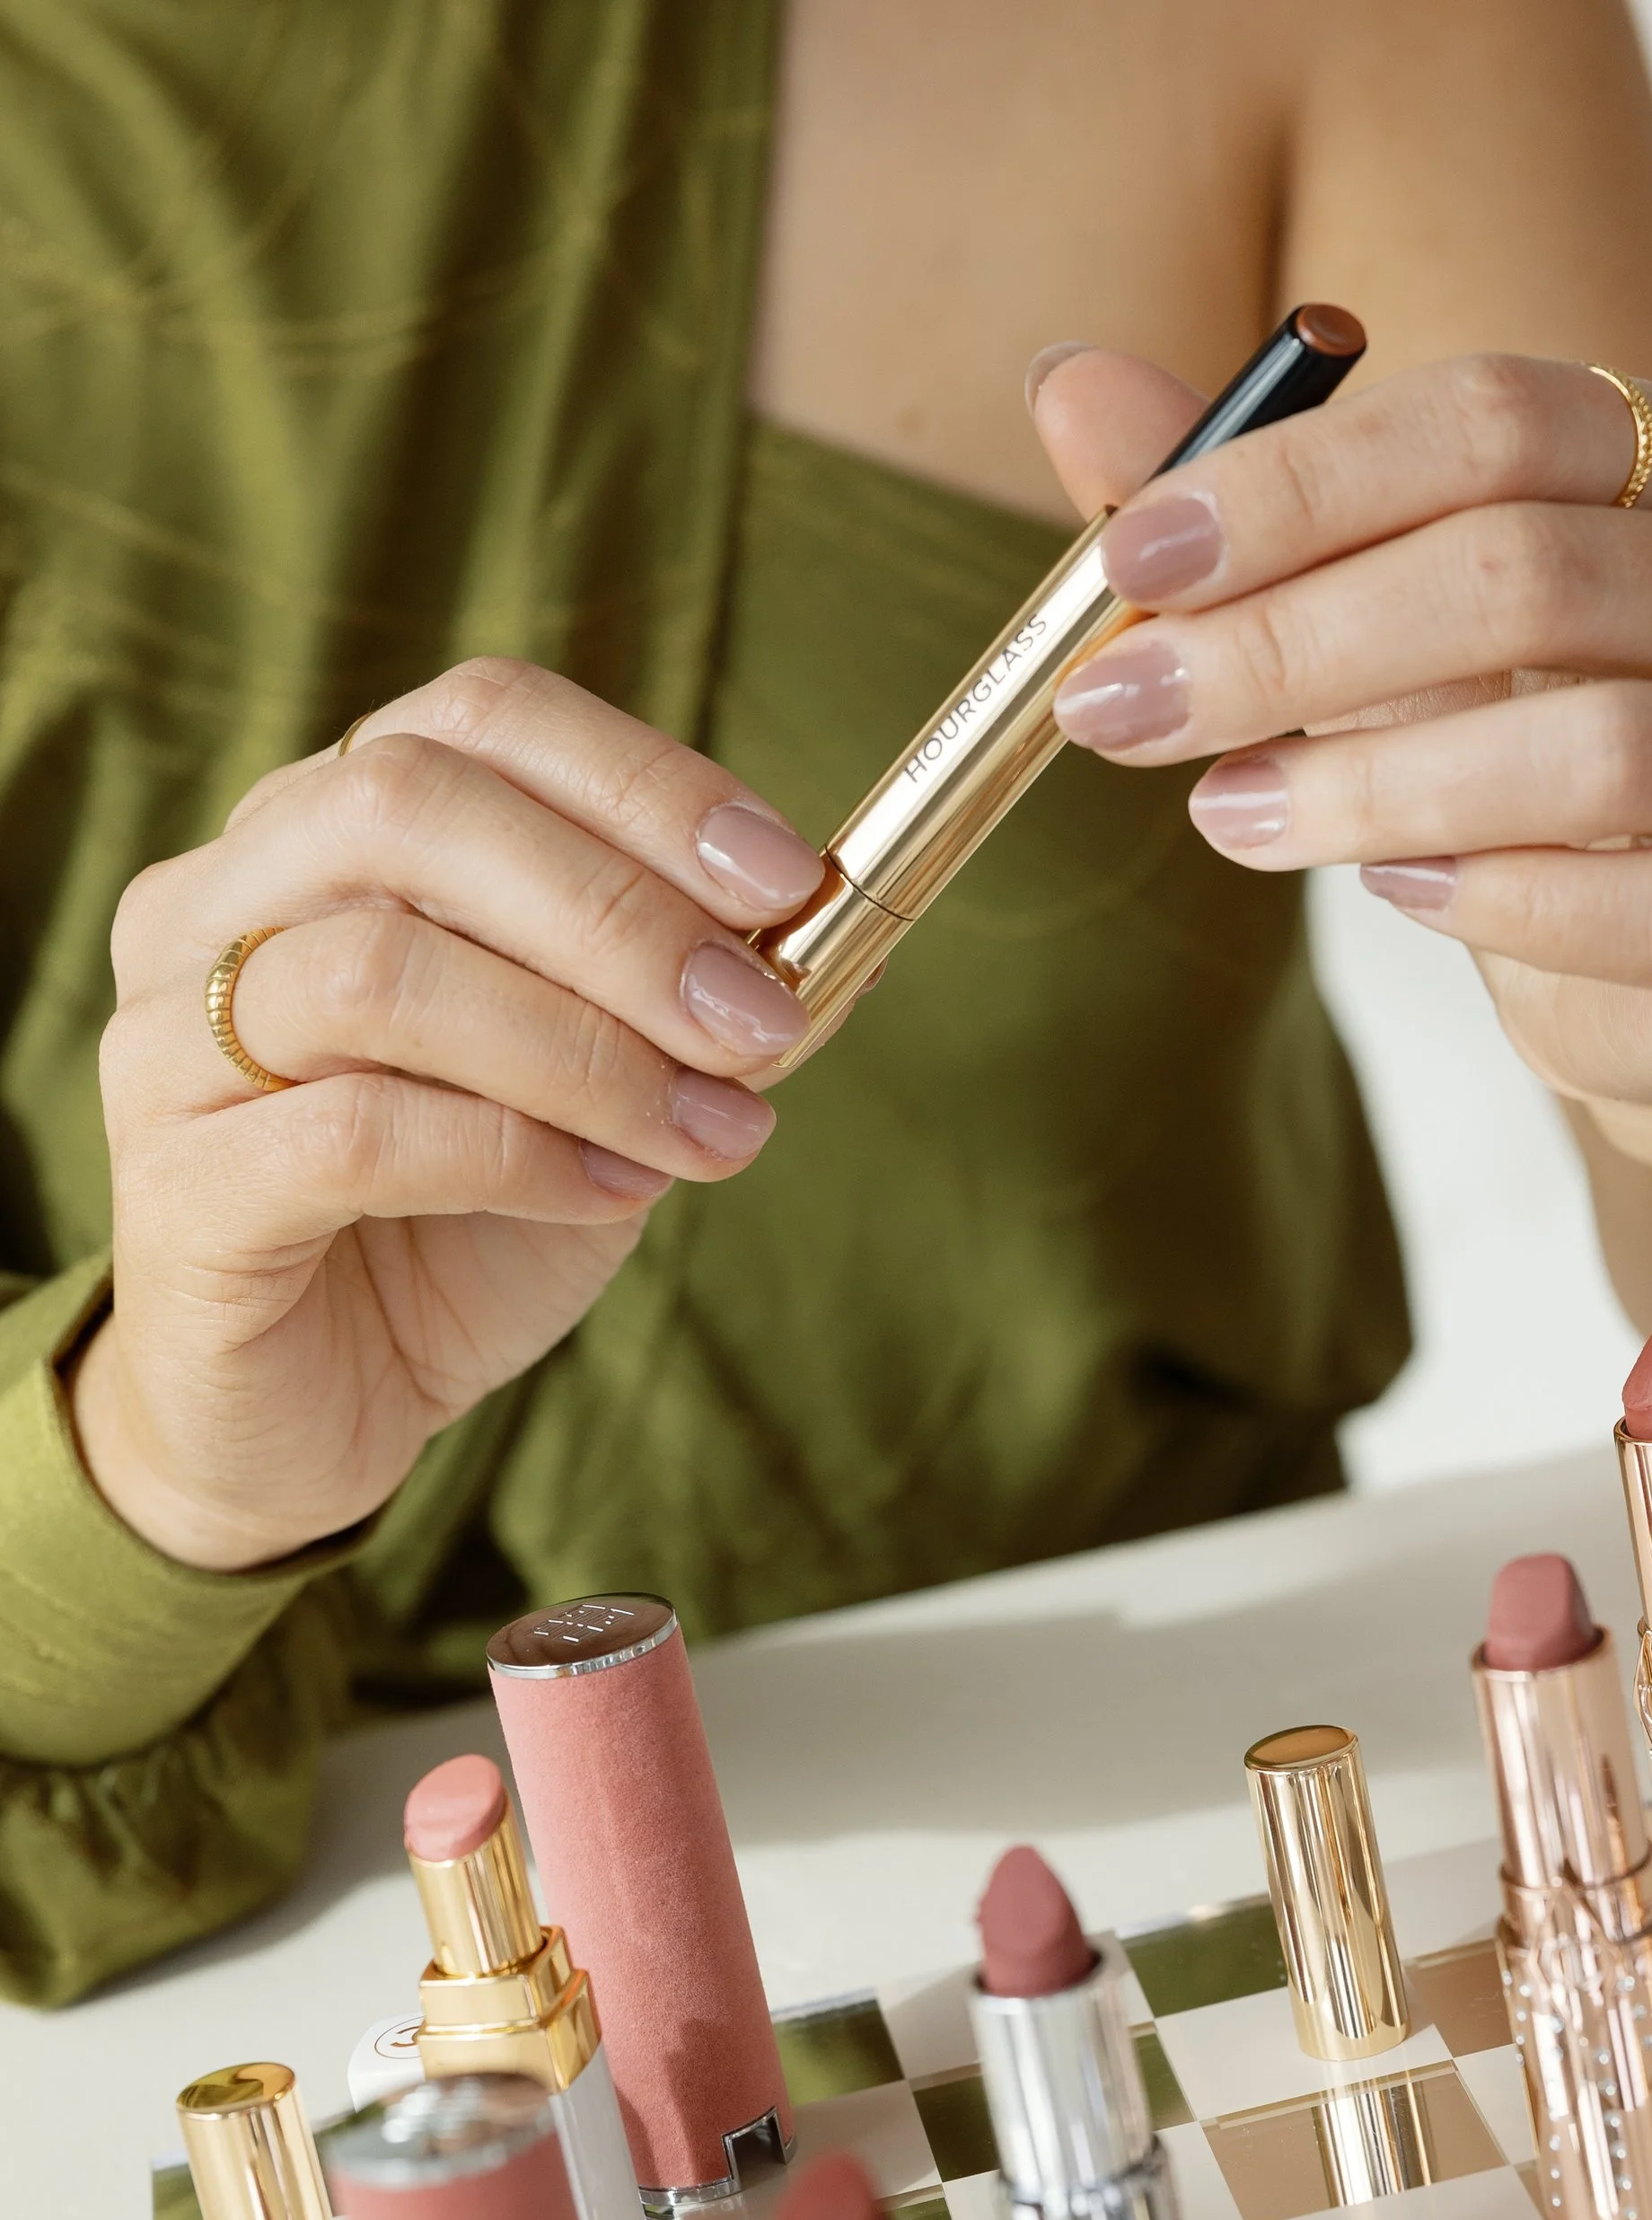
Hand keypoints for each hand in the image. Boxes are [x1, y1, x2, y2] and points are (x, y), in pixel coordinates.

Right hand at [76, 661, 827, 1569]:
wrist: (310, 1420)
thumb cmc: (451, 1237)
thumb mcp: (597, 1100)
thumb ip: (681, 1010)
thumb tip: (839, 943)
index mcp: (314, 837)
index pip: (474, 721)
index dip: (642, 781)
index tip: (789, 876)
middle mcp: (211, 907)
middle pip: (408, 806)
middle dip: (620, 910)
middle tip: (757, 1019)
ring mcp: (166, 1043)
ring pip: (381, 972)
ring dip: (588, 1050)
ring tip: (710, 1132)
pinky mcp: (174, 1192)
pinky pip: (355, 1133)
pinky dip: (516, 1155)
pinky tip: (610, 1194)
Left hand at [1035, 348, 1651, 1112]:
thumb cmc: (1518, 764)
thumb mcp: (1373, 628)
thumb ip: (1246, 518)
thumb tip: (1070, 387)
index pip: (1492, 419)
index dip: (1298, 484)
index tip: (1133, 559)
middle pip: (1529, 573)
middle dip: (1295, 642)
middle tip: (1129, 708)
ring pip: (1600, 746)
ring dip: (1378, 787)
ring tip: (1232, 816)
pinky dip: (1503, 901)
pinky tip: (1395, 896)